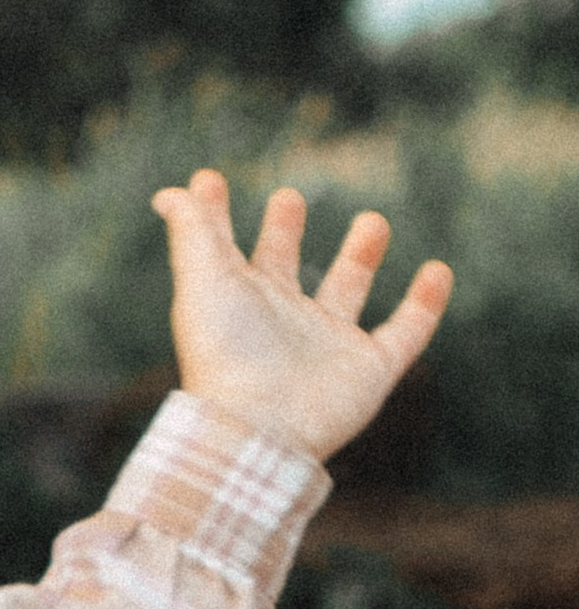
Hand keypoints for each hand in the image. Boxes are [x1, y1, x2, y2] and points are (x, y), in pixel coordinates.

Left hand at [151, 169, 449, 463]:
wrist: (261, 427)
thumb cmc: (226, 352)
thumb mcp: (204, 280)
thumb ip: (192, 232)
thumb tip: (169, 193)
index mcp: (237, 301)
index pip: (222, 250)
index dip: (213, 217)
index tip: (207, 180)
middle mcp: (279, 322)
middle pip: (282, 270)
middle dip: (284, 233)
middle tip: (288, 197)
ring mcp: (326, 346)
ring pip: (346, 292)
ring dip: (360, 257)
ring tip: (373, 220)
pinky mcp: (369, 371)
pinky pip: (406, 334)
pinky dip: (426, 305)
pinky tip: (439, 270)